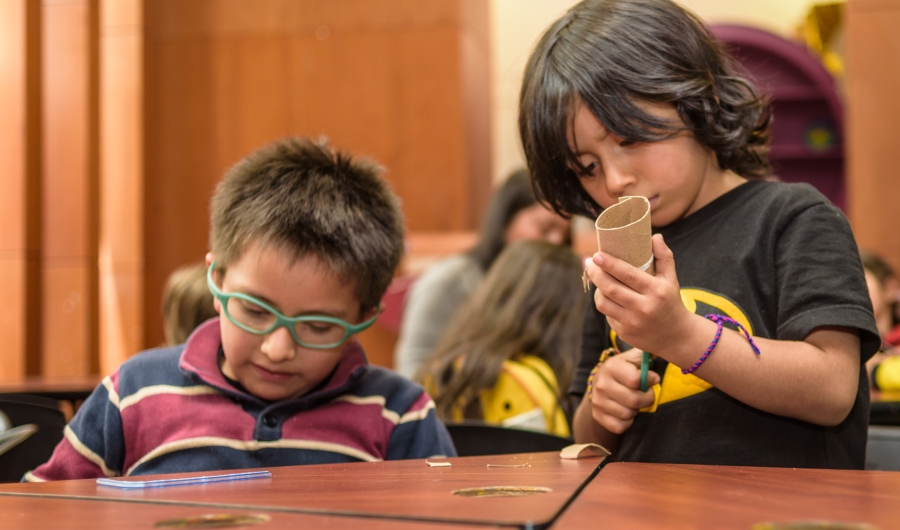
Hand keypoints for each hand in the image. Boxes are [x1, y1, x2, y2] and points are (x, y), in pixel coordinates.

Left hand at [585, 234, 690, 355]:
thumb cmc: (671, 302)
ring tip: (597, 278)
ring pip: (603, 303)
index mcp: (656, 291)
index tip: (597, 255)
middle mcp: (644, 308)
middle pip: (610, 288)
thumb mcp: (671, 279)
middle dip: (595, 273)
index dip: (609, 264)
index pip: (627, 274)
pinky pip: (607, 315)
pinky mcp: (625, 333)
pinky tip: (606, 296)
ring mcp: (632, 322)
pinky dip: (605, 304)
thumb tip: (655, 236)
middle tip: (589, 263)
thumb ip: (664, 257)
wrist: (677, 337)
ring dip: (597, 289)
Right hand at [589, 348, 659, 433]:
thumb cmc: (623, 369)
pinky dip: (627, 422)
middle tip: (646, 394)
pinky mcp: (598, 416)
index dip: (649, 381)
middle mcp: (602, 384)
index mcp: (611, 367)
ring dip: (636, 410)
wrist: (600, 383)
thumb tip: (659, 352)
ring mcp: (598, 402)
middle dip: (646, 398)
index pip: (636, 380)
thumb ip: (645, 355)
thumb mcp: (632, 358)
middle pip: (634, 400)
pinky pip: (620, 426)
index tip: (651, 379)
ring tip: (634, 402)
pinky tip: (626, 411)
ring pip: (628, 414)